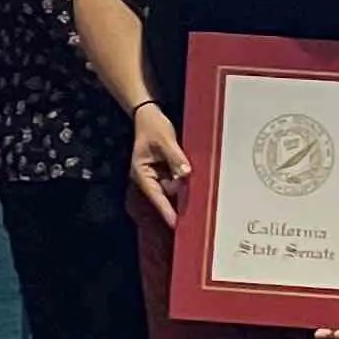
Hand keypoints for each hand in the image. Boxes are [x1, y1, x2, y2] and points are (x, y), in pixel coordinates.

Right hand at [125, 104, 190, 227]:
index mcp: (142, 173)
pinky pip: (175, 177)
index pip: (156, 196)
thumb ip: (175, 158)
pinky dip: (182, 176)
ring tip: (193, 178)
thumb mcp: (165, 141)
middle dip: (179, 193)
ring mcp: (157, 174)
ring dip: (182, 183)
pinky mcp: (164, 169)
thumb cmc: (152, 126)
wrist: (148, 114)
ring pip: (173, 185)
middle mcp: (148, 177)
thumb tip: (186, 173)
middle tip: (196, 202)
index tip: (175, 224)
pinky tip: (188, 170)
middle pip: (166, 192)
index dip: (166, 210)